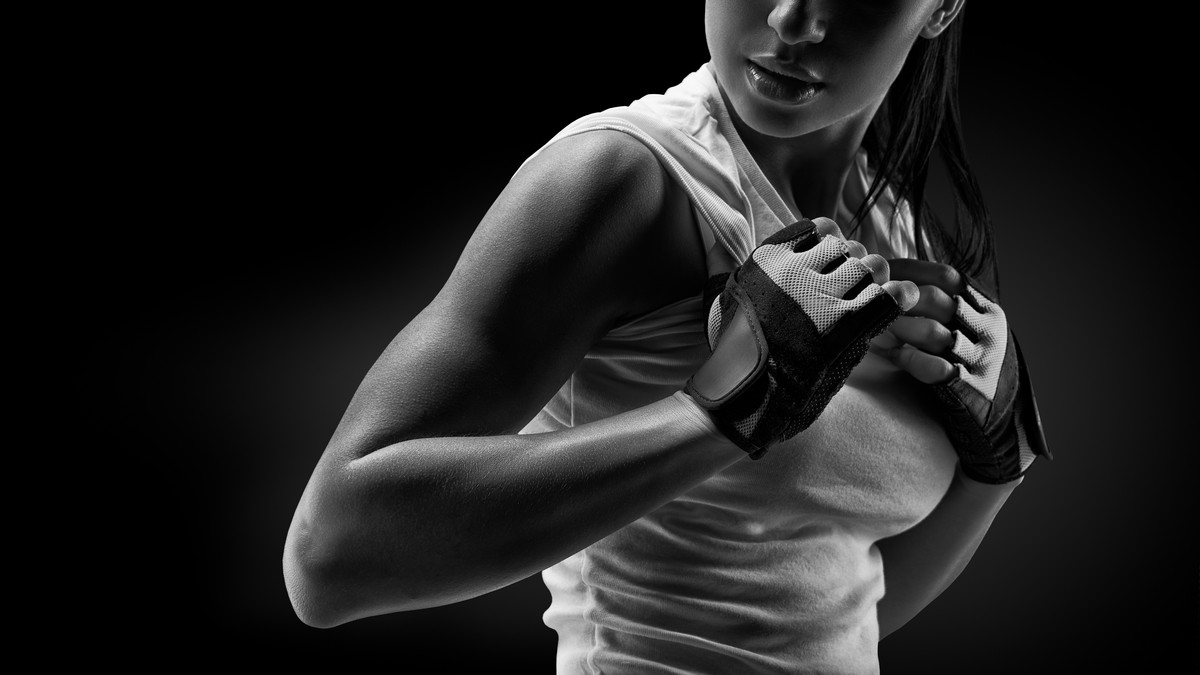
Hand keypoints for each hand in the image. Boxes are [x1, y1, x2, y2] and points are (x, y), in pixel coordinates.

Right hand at [685, 217, 917, 458]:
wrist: (743, 395)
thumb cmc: (733, 351)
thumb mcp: (725, 296)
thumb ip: (725, 264)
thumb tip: (716, 239)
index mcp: (769, 259)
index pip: (821, 228)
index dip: (834, 243)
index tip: (833, 260)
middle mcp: (797, 271)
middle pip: (849, 248)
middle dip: (857, 264)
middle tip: (853, 287)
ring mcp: (822, 298)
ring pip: (872, 267)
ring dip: (877, 281)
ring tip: (870, 298)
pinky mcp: (845, 328)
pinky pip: (889, 296)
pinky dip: (900, 296)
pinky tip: (900, 301)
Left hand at [876, 259, 1050, 482]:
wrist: (1002, 420)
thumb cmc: (970, 368)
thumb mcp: (964, 331)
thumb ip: (935, 310)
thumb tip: (885, 284)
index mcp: (984, 309)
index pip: (946, 277)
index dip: (909, 272)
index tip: (878, 272)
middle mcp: (986, 329)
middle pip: (936, 300)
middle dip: (896, 299)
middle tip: (865, 301)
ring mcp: (981, 359)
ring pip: (934, 332)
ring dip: (898, 328)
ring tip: (873, 327)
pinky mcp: (970, 388)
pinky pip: (936, 369)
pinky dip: (911, 359)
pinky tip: (895, 355)